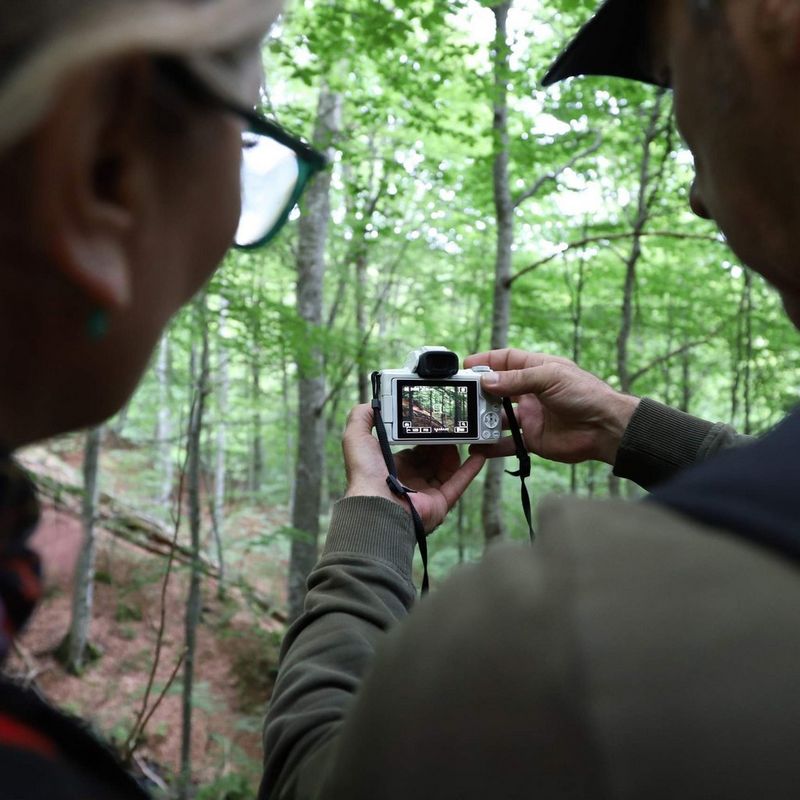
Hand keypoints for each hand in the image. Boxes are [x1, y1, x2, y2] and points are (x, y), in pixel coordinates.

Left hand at [342, 404, 485, 532]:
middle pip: (432, 458)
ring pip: (447, 469)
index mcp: (393, 468)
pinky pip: (460, 483)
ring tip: (464, 433)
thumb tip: (372, 403)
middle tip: (451, 423)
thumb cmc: (365, 473)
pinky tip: (479, 454)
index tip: (432, 419)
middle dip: (441, 441)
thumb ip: (362, 418)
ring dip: (456, 451)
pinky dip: (471, 470)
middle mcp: (411, 481)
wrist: (377, 505)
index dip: (422, 434)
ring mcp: (427, 492)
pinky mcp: (441, 502)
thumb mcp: (356, 438)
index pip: (413, 450)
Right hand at [464, 349, 639, 464]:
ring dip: (483, 419)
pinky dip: (492, 446)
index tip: (466, 366)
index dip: (486, 361)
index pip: (506, 361)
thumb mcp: (550, 378)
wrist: (605, 429)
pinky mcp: (532, 438)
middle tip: (461, 398)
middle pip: (498, 389)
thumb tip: (487, 381)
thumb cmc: (585, 395)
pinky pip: (507, 442)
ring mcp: (530, 416)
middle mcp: (531, 392)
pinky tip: (478, 448)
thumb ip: (517, 380)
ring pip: (499, 417)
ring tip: (466, 424)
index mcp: (537, 370)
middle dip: (479, 393)